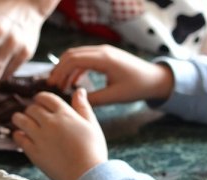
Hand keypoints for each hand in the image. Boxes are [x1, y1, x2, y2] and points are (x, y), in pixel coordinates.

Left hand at [12, 88, 106, 179]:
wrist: (87, 175)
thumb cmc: (93, 151)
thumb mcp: (92, 125)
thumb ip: (83, 107)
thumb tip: (79, 91)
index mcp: (65, 114)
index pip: (46, 97)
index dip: (40, 98)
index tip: (39, 101)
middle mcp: (50, 123)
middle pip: (31, 108)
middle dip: (31, 110)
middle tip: (32, 115)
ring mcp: (40, 137)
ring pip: (20, 120)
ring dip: (19, 119)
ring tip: (21, 122)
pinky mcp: (33, 152)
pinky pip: (18, 138)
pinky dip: (18, 135)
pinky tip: (21, 136)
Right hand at [47, 45, 173, 105]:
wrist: (155, 78)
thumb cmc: (137, 87)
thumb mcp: (114, 97)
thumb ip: (93, 99)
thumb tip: (73, 101)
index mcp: (104, 59)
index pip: (73, 60)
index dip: (59, 71)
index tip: (52, 85)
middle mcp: (102, 51)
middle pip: (71, 54)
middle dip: (59, 69)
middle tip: (52, 85)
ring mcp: (104, 52)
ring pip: (77, 55)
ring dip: (66, 68)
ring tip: (60, 85)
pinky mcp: (105, 56)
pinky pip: (85, 58)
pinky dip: (76, 68)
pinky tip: (73, 82)